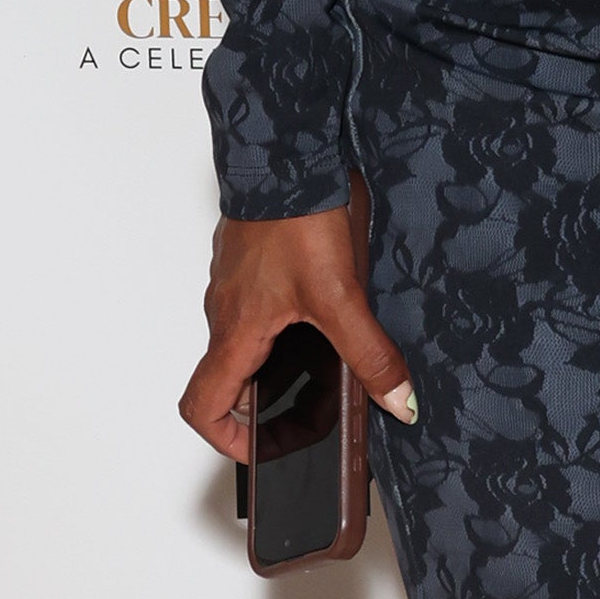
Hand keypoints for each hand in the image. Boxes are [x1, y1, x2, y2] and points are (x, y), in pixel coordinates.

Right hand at [177, 190, 416, 460]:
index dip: (227, 439)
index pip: (202, 406)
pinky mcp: (253, 264)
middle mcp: (226, 313)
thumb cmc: (295, 216)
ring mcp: (236, 286)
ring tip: (334, 364)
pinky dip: (291, 327)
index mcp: (235, 332)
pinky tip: (332, 313)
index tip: (264, 448)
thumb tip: (397, 402)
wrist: (286, 151)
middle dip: (272, 407)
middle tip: (318, 411)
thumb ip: (369, 354)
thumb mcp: (341, 296)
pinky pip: (262, 310)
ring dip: (284, 365)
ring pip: (251, 343)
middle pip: (232, 381)